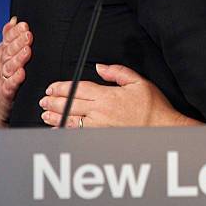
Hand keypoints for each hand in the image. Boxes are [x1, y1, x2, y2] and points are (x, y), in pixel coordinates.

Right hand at [0, 17, 32, 127]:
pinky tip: (21, 74)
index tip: (24, 26)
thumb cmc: (8, 73)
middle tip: (28, 35)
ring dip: (18, 59)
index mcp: (4, 52)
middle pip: (9, 51)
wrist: (0, 100)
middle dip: (18, 42)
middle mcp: (3, 63)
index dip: (15, 33)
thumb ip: (11, 37)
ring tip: (27, 51)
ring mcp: (3, 77)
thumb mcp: (7, 53)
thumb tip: (14, 20)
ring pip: (10, 66)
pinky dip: (15, 79)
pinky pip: (10, 84)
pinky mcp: (6, 91)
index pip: (8, 39)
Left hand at [40, 63, 202, 127]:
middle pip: (69, 105)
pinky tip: (57, 130)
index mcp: (107, 96)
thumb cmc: (153, 107)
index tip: (52, 87)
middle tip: (44, 99)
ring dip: (54, 116)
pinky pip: (77, 135)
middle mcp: (100, 112)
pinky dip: (64, 132)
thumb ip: (117, 72)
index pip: (77, 89)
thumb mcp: (138, 82)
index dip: (61, 88)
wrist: (162, 129)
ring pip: (70, 121)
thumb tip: (100, 67)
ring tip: (45, 114)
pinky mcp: (101, 139)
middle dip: (53, 101)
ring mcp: (99, 128)